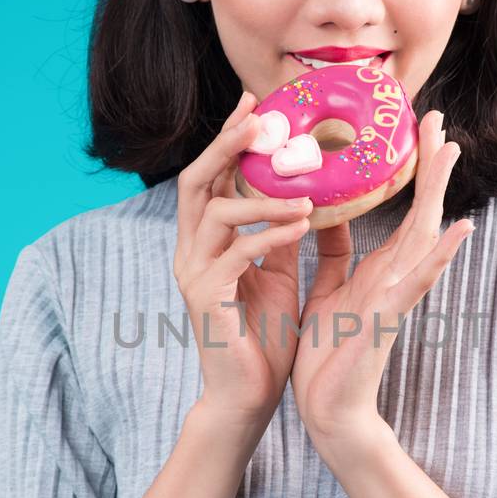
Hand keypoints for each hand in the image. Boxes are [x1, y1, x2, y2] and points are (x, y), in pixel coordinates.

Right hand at [173, 91, 312, 427]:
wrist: (247, 396)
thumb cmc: (262, 336)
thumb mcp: (278, 275)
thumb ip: (280, 235)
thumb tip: (303, 194)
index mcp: (205, 242)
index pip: (210, 176)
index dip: (228, 137)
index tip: (255, 101)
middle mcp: (191, 251)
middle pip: (196, 181)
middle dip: (226, 144)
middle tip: (260, 116)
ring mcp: (194, 274)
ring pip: (215, 212)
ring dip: (262, 195)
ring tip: (306, 192)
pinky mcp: (207, 299)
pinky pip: (237, 253)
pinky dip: (270, 234)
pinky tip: (303, 224)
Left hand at [289, 109, 473, 445]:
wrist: (327, 408)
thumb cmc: (328, 354)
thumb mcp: (326, 288)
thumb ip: (334, 251)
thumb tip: (331, 209)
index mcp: (378, 268)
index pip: (401, 208)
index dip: (411, 167)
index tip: (415, 125)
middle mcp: (394, 276)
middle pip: (421, 211)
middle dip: (431, 165)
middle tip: (438, 118)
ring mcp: (396, 296)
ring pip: (424, 236)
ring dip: (439, 193)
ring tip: (452, 152)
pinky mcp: (388, 318)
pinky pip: (415, 282)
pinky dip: (438, 255)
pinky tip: (458, 229)